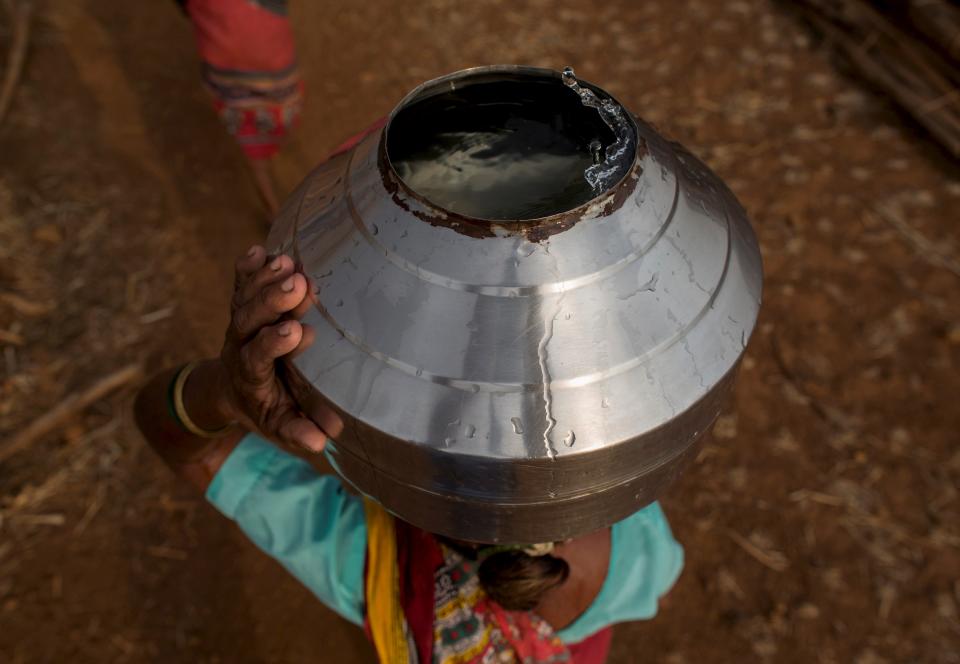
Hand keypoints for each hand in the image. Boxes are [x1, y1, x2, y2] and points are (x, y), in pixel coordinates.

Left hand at [219, 245, 331, 451]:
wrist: (230, 386)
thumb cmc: (265, 407)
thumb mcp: (279, 424)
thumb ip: (297, 430)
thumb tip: (322, 440)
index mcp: (251, 374)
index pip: (258, 355)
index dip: (274, 342)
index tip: (297, 330)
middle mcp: (240, 343)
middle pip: (249, 319)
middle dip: (272, 301)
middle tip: (298, 284)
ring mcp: (239, 321)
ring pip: (245, 296)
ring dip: (266, 278)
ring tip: (289, 262)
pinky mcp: (242, 303)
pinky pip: (240, 282)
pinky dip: (248, 266)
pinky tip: (261, 249)